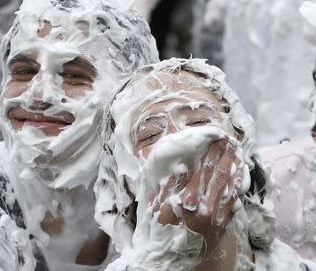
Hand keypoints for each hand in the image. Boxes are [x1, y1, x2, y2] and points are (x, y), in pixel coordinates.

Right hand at [152, 137, 238, 255]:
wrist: (175, 258)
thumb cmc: (163, 231)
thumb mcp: (159, 208)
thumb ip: (169, 187)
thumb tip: (181, 166)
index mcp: (188, 204)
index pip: (203, 172)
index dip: (210, 154)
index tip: (216, 139)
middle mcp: (206, 210)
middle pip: (220, 177)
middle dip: (225, 156)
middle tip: (230, 141)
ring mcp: (218, 218)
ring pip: (231, 188)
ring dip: (235, 168)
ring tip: (237, 153)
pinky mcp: (224, 224)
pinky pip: (235, 200)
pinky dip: (238, 186)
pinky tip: (239, 175)